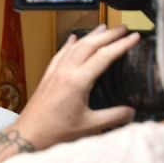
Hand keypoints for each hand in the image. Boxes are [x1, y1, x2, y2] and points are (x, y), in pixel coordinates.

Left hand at [15, 24, 139, 149]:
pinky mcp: (47, 77)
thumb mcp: (90, 126)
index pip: (104, 56)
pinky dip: (69, 44)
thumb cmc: (55, 131)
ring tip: (104, 28)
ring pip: (74, 47)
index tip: (135, 37)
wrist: (28, 134)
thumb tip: (132, 111)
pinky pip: (59, 54)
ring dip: (90, 35)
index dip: (121, 45)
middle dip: (108, 34)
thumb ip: (114, 117)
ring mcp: (54, 73)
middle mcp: (65, 72)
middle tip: (123, 28)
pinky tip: (73, 38)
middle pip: (89, 45)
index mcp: (77, 81)